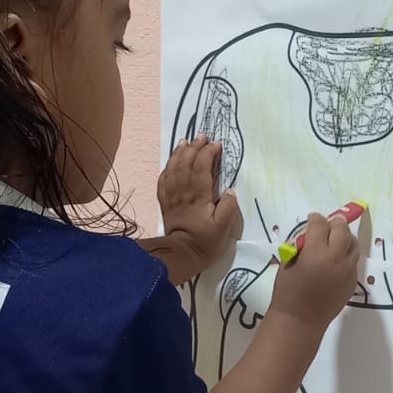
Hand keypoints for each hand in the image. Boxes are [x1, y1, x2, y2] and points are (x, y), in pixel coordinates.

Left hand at [157, 136, 241, 277]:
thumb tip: (229, 190)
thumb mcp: (224, 228)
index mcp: (198, 196)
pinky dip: (167, 168)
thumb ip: (228, 207)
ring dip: (179, 153)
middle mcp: (183, 192)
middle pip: (186, 163)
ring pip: (173, 169)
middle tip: (201, 136)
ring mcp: (172, 197)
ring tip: (185, 142)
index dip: (208, 153)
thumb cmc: (205, 242)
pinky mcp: (166, 203)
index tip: (216, 144)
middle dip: (194, 147)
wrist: (181, 255)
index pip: (202, 167)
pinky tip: (171, 163)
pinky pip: (163, 180)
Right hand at [270, 212, 359, 329]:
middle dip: (335, 224)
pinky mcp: (352, 281)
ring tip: (335, 240)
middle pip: (342, 230)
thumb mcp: (288, 263)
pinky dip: (346, 254)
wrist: (301, 320)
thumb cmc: (288, 292)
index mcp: (316, 252)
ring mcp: (347, 270)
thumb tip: (311, 235)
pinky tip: (337, 259)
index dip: (315, 219)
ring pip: (353, 244)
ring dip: (344, 238)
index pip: (320, 225)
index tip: (312, 219)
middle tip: (328, 225)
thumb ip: (301, 246)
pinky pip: (353, 260)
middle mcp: (336, 258)